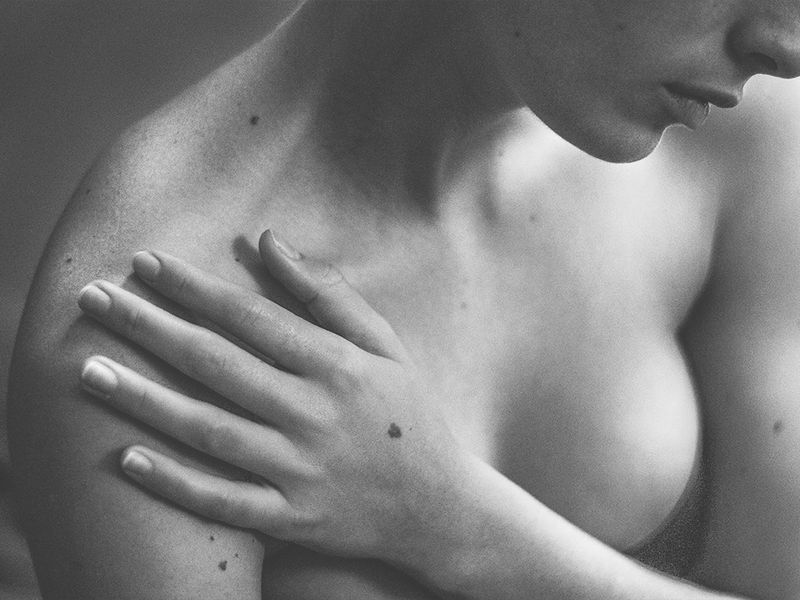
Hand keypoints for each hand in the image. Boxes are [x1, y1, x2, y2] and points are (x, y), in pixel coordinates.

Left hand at [77, 230, 474, 567]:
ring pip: (209, 431)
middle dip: (150, 328)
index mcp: (338, 366)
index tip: (145, 263)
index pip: (252, 317)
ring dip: (145, 400)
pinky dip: (175, 483)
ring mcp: (301, 470)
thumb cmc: (408, 414)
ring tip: (89, 372)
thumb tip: (270, 241)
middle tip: (92, 300)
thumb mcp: (385, 345)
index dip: (194, 288)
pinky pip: (224, 501)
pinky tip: (127, 457)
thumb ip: (329, 294)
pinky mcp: (291, 517)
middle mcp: (315, 415)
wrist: (436, 505)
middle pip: (218, 365)